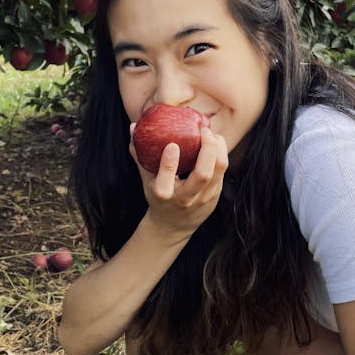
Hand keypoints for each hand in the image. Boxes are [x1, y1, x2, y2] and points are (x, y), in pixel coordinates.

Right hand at [130, 126, 228, 240]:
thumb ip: (139, 154)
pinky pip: (222, 172)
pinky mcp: (215, 196)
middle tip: (204, 130)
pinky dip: (221, 154)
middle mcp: (185, 198)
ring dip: (219, 148)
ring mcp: (203, 199)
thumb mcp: (146, 180)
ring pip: (218, 171)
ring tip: (213, 133)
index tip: (172, 145)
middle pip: (203, 174)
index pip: (166, 179)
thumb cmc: (158, 196)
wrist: (173, 226)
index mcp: (163, 194)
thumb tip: (132, 127)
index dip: (169, 163)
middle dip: (207, 149)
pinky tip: (217, 142)